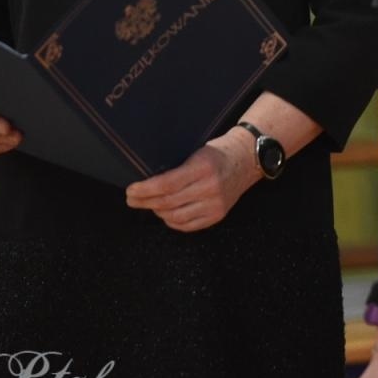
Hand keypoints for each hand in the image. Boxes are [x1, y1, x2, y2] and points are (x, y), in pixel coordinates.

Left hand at [124, 129, 255, 231]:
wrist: (247, 159)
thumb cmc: (218, 153)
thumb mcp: (197, 152)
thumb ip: (176, 168)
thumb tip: (147, 182)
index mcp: (203, 168)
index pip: (166, 184)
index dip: (144, 190)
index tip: (131, 190)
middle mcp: (210, 188)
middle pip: (168, 202)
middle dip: (145, 202)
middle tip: (132, 199)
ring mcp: (216, 204)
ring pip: (175, 216)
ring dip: (157, 212)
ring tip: (149, 205)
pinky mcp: (218, 215)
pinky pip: (188, 225)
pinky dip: (172, 222)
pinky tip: (166, 214)